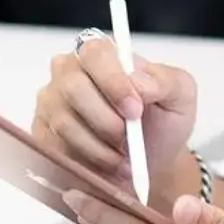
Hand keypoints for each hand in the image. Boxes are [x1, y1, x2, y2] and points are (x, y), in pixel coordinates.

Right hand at [32, 41, 196, 198]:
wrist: (150, 163)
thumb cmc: (162, 123)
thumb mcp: (180, 97)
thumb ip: (165, 81)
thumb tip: (139, 80)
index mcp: (103, 55)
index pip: (96, 53)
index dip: (113, 82)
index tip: (135, 110)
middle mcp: (69, 72)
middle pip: (72, 87)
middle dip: (105, 120)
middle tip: (129, 143)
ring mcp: (51, 103)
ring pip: (64, 123)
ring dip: (98, 149)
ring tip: (124, 163)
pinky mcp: (42, 135)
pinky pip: (54, 149)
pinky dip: (84, 164)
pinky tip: (105, 169)